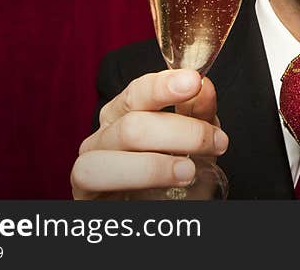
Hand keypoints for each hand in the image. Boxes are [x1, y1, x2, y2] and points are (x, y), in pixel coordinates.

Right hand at [70, 69, 228, 199]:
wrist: (148, 216)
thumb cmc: (164, 175)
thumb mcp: (188, 141)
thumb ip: (197, 114)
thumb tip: (205, 88)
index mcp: (124, 114)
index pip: (139, 91)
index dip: (165, 85)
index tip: (194, 82)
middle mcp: (103, 133)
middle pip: (134, 123)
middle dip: (181, 131)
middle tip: (215, 142)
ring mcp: (90, 161)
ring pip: (117, 147)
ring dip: (158, 160)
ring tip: (188, 171)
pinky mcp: (83, 190)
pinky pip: (95, 176)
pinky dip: (138, 176)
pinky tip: (167, 183)